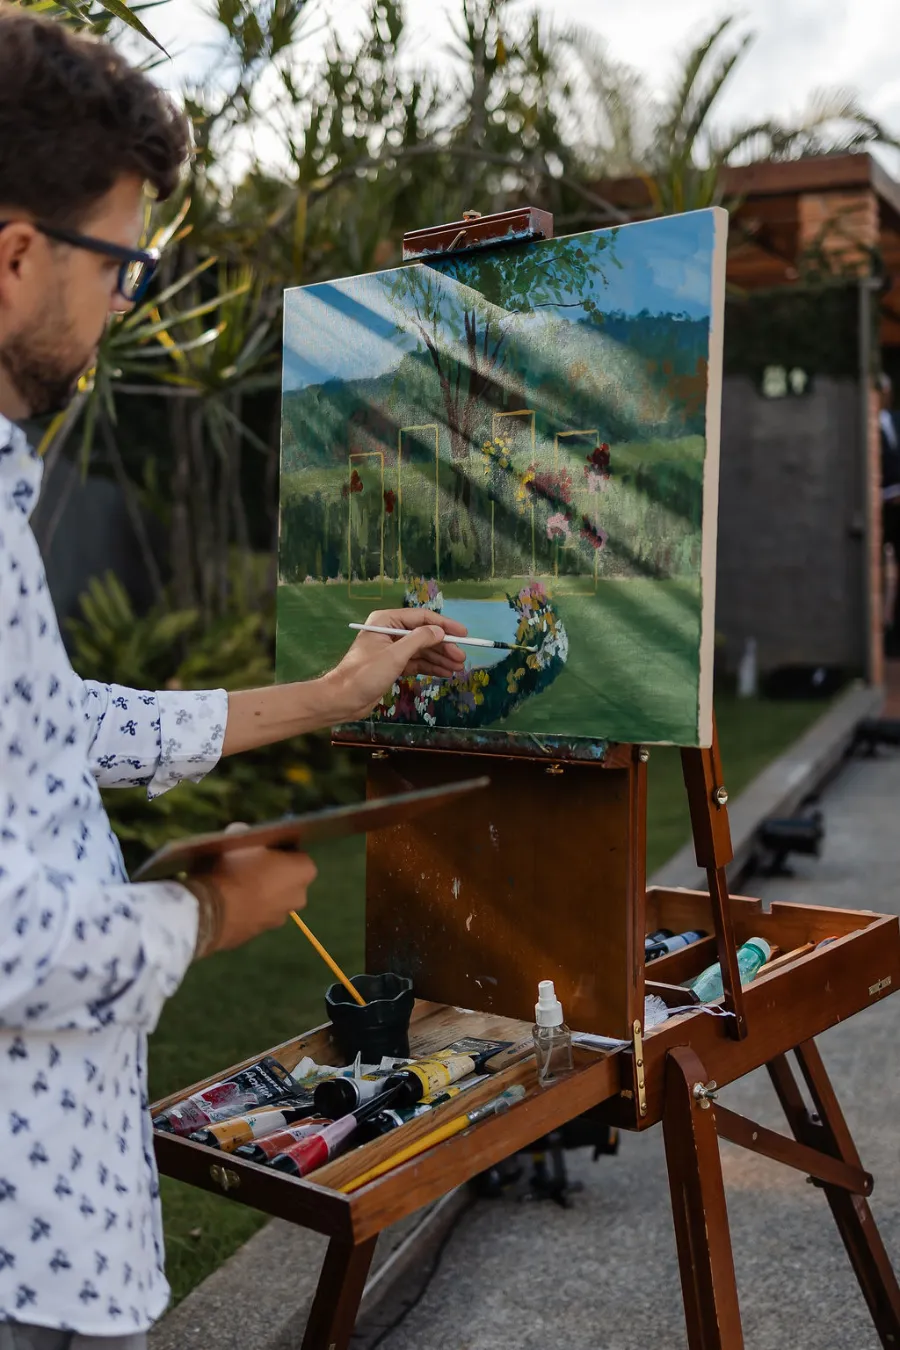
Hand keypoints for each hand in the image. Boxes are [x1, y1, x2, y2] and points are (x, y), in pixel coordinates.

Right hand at [195, 846, 317, 954]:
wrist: (212, 911)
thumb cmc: (234, 869)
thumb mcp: (240, 839)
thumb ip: (249, 834)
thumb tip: (243, 833)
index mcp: (304, 870)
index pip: (297, 854)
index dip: (279, 850)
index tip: (262, 849)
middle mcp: (300, 896)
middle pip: (287, 879)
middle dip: (273, 873)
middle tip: (248, 866)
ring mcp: (281, 918)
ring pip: (273, 899)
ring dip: (260, 893)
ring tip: (234, 885)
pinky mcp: (261, 932)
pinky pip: (256, 915)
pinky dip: (248, 909)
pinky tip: (228, 902)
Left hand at [317, 608, 467, 722]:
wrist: (342, 700)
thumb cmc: (364, 674)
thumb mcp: (394, 655)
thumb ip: (419, 640)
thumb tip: (440, 631)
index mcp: (386, 621)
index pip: (421, 618)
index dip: (444, 625)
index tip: (463, 634)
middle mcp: (390, 631)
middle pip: (424, 635)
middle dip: (444, 646)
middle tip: (462, 658)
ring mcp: (391, 649)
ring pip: (422, 650)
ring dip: (440, 658)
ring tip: (458, 667)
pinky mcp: (392, 666)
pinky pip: (416, 663)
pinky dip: (430, 667)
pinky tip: (445, 672)